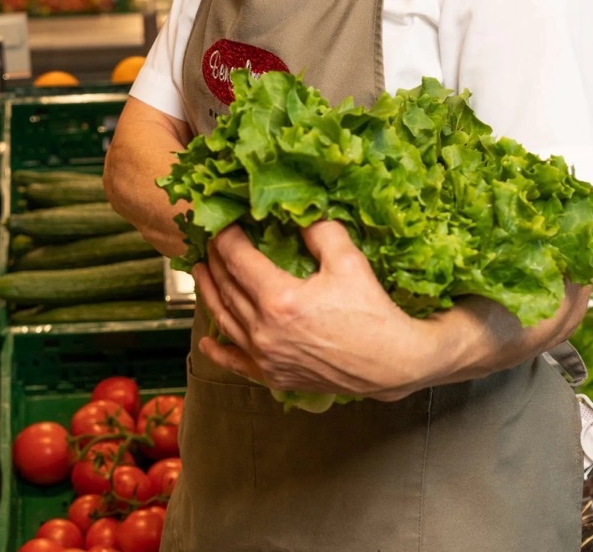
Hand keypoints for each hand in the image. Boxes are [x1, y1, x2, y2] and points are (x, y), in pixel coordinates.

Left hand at [192, 221, 430, 399]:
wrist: (390, 364)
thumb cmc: (372, 311)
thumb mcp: (348, 260)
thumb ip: (319, 231)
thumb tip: (299, 215)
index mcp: (279, 299)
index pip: (239, 260)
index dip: (227, 238)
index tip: (223, 223)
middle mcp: (265, 331)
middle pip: (228, 288)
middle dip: (216, 261)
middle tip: (209, 242)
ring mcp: (267, 357)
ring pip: (226, 321)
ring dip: (210, 295)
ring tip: (201, 273)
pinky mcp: (275, 377)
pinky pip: (237, 364)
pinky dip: (219, 352)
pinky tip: (207, 341)